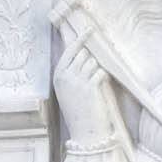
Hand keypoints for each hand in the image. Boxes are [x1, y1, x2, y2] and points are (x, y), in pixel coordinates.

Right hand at [52, 21, 120, 144]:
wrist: (85, 133)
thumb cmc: (79, 111)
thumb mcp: (69, 90)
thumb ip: (73, 72)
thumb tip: (86, 52)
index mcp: (58, 76)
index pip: (69, 50)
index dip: (80, 39)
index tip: (89, 29)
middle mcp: (65, 76)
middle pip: (83, 53)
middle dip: (91, 58)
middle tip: (93, 70)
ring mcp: (77, 81)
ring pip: (93, 62)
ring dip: (98, 68)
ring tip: (95, 83)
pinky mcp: (90, 87)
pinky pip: (101, 71)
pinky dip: (103, 76)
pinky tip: (101, 86)